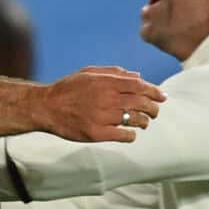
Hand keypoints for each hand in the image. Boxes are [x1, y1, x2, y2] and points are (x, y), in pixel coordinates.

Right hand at [42, 66, 165, 143]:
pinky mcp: (97, 133)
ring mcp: (103, 116)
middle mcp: (107, 98)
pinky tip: (129, 133)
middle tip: (154, 112)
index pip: (140, 86)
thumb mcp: (89, 73)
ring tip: (143, 123)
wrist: (46, 107)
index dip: (155, 91)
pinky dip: (131, 135)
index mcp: (107, 82)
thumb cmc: (68, 88)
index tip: (162, 97)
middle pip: (142, 103)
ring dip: (144, 122)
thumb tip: (138, 76)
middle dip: (153, 108)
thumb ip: (114, 73)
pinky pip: (124, 135)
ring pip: (136, 120)